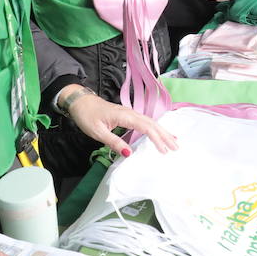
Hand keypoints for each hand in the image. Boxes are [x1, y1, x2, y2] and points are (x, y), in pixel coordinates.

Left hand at [65, 87, 179, 155]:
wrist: (80, 102)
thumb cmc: (87, 116)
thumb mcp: (98, 132)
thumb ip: (114, 142)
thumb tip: (129, 153)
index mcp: (125, 116)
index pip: (146, 128)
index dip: (157, 139)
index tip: (164, 151)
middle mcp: (130, 113)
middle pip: (152, 124)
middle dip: (165, 135)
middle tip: (176, 148)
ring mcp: (130, 113)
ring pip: (150, 122)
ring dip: (162, 132)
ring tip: (174, 141)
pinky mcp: (127, 115)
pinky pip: (145, 122)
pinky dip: (155, 128)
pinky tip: (159, 133)